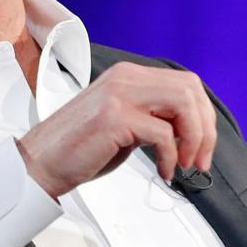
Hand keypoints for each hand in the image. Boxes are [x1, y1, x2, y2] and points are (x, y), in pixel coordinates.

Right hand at [17, 62, 216, 197]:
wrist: (42, 161)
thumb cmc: (79, 147)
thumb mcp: (122, 121)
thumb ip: (151, 115)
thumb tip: (187, 128)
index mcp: (128, 75)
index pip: (185, 82)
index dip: (203, 116)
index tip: (202, 145)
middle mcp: (125, 78)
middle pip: (190, 88)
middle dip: (205, 128)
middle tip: (199, 158)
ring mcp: (119, 95)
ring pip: (183, 103)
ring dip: (194, 138)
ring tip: (185, 163)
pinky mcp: (115, 118)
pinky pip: (163, 134)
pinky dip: (171, 157)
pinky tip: (163, 171)